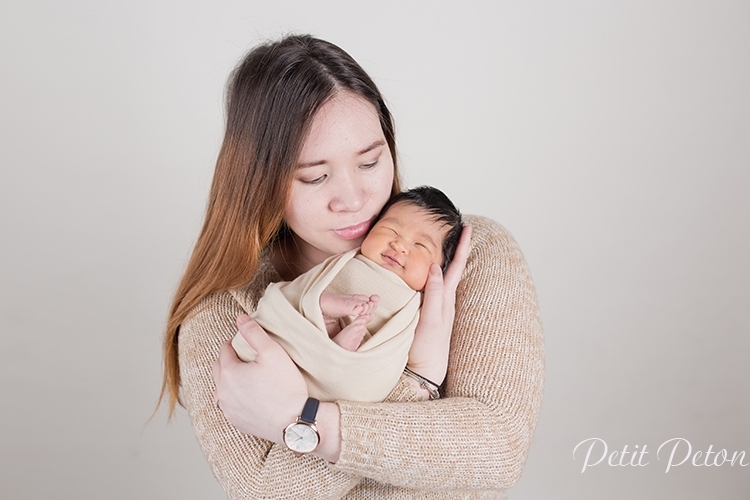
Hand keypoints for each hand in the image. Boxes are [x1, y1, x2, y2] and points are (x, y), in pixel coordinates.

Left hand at [212, 315, 307, 443]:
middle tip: (247, 358)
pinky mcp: (237, 423)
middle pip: (218, 368)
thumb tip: (240, 318)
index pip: (225, 350)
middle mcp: (222, 393)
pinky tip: (250, 395)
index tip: (248, 344)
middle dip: (229, 360)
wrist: (295, 421)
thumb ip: (254, 333)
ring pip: (221, 389)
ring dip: (229, 380)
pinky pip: (230, 406)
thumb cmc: (286, 386)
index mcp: (229, 373)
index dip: (236, 343)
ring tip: (248, 376)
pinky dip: (235, 398)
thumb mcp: (273, 352)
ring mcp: (228, 410)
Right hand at [407, 225, 471, 385]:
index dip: (462, 246)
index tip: (466, 227)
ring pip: (443, 278)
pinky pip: (432, 289)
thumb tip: (437, 266)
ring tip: (444, 245)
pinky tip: (427, 275)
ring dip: (446, 260)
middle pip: (452, 269)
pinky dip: (433, 276)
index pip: (456, 266)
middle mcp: (444, 301)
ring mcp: (437, 309)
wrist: (424, 374)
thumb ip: (434, 294)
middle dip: (455, 248)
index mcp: (446, 299)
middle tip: (455, 229)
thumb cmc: (428, 350)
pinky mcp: (428, 316)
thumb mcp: (431, 320)